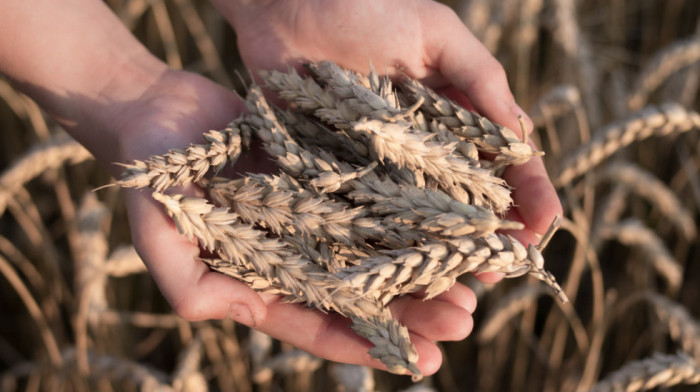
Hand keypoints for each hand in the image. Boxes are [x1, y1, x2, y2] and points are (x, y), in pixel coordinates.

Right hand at [110, 68, 473, 375]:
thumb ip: (186, 282)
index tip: (420, 361)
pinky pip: (371, 201)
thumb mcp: (160, 235)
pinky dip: (406, 215)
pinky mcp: (323, 179)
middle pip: (362, 292)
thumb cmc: (152, 177)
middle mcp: (294, 256)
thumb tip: (220, 313)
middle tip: (463, 320)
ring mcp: (312, 218)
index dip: (368, 345)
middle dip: (412, 311)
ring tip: (470, 284)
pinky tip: (445, 222)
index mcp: (260, 283)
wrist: (160, 114)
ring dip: (421, 268)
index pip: (320, 323)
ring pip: (376, 250)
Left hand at [218, 0, 562, 246]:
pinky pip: (363, 213)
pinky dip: (381, 242)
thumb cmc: (367, 5)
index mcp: (452, 115)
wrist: (288, 5)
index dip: (526, 193)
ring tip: (460, 281)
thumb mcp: (436, 34)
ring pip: (417, 217)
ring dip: (441, 250)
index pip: (500, 160)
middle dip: (487, 235)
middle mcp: (419, 146)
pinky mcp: (334, 172)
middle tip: (504, 267)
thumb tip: (522, 138)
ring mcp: (378, 164)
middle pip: (463, 200)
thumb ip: (480, 80)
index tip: (543, 224)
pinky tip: (398, 268)